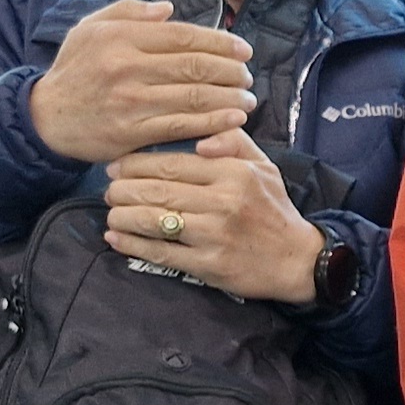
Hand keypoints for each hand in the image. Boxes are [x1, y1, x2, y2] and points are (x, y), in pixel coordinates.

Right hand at [29, 0, 256, 164]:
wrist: (46, 117)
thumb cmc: (75, 69)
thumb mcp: (91, 28)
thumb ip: (130, 12)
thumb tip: (169, 8)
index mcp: (121, 37)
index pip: (183, 36)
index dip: (220, 42)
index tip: (243, 49)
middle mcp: (127, 67)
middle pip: (194, 66)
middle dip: (231, 71)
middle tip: (248, 76)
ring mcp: (130, 102)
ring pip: (193, 97)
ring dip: (230, 98)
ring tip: (248, 99)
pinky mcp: (132, 133)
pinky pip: (182, 127)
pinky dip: (213, 123)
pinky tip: (234, 120)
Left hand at [106, 131, 328, 302]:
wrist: (296, 260)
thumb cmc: (274, 209)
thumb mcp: (263, 166)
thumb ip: (234, 142)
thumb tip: (201, 139)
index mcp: (233, 173)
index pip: (172, 163)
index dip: (136, 164)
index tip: (116, 165)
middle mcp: (222, 201)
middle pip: (157, 190)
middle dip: (123, 189)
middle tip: (108, 190)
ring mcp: (214, 235)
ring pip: (154, 220)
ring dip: (123, 216)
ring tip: (110, 213)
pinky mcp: (208, 264)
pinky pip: (162, 252)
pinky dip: (133, 245)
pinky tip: (116, 239)